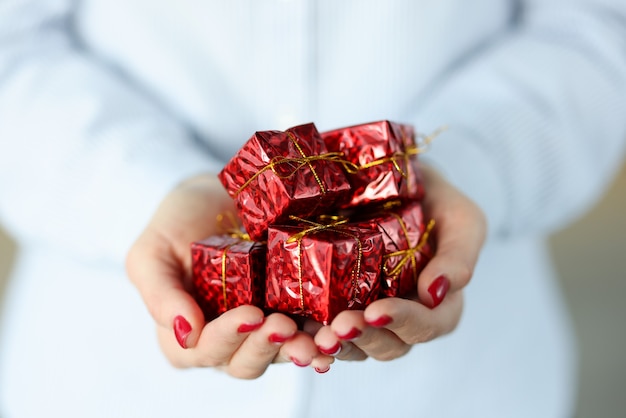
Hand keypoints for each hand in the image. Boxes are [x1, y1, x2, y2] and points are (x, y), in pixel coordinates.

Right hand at [126, 174, 333, 377]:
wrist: (215, 196)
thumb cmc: (176, 224)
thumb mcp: (151, 253)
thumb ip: (159, 294)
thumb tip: (185, 333)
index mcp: (186, 334)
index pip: (203, 351)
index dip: (225, 338)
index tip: (248, 314)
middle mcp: (225, 339)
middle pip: (244, 361)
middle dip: (265, 347)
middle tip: (284, 324)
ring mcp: (260, 327)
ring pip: (278, 352)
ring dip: (297, 348)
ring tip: (316, 337)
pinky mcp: (289, 309)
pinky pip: (305, 329)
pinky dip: (319, 333)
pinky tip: (335, 330)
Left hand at [310, 165, 486, 360]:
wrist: (395, 179)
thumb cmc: (435, 200)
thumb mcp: (461, 219)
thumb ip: (459, 255)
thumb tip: (436, 293)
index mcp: (436, 305)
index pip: (426, 325)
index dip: (403, 323)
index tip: (375, 311)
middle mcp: (401, 317)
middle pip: (386, 345)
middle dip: (362, 338)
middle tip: (337, 328)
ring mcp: (366, 313)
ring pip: (352, 345)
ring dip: (332, 345)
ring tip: (310, 338)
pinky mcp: (333, 304)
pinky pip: (321, 329)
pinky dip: (306, 335)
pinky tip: (289, 331)